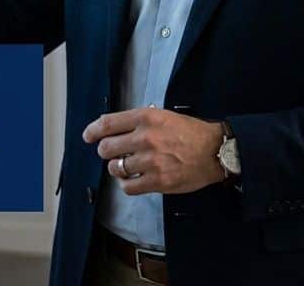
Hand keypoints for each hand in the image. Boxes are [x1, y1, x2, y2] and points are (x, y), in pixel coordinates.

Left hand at [82, 107, 224, 194]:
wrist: (215, 151)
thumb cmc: (191, 132)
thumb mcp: (164, 116)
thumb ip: (139, 121)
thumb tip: (113, 128)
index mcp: (146, 118)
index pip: (107, 124)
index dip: (92, 131)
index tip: (88, 136)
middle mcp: (145, 138)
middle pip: (106, 148)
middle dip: (106, 151)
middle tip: (113, 153)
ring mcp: (151, 161)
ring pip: (115, 168)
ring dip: (117, 168)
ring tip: (126, 167)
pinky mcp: (157, 181)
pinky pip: (128, 187)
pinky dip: (127, 184)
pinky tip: (133, 180)